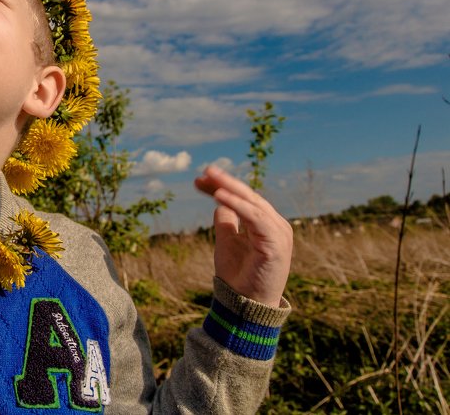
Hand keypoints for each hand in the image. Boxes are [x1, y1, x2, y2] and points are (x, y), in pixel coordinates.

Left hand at [194, 165, 292, 306]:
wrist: (247, 306)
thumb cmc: (239, 276)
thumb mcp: (227, 243)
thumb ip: (227, 222)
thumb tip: (219, 204)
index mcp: (265, 224)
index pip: (243, 199)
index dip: (222, 187)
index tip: (198, 180)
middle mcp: (275, 225)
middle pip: (249, 196)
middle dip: (225, 182)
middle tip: (205, 171)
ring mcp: (278, 232)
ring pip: (253, 203)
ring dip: (230, 188)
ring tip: (210, 179)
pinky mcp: (276, 242)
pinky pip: (256, 217)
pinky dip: (238, 205)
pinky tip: (220, 197)